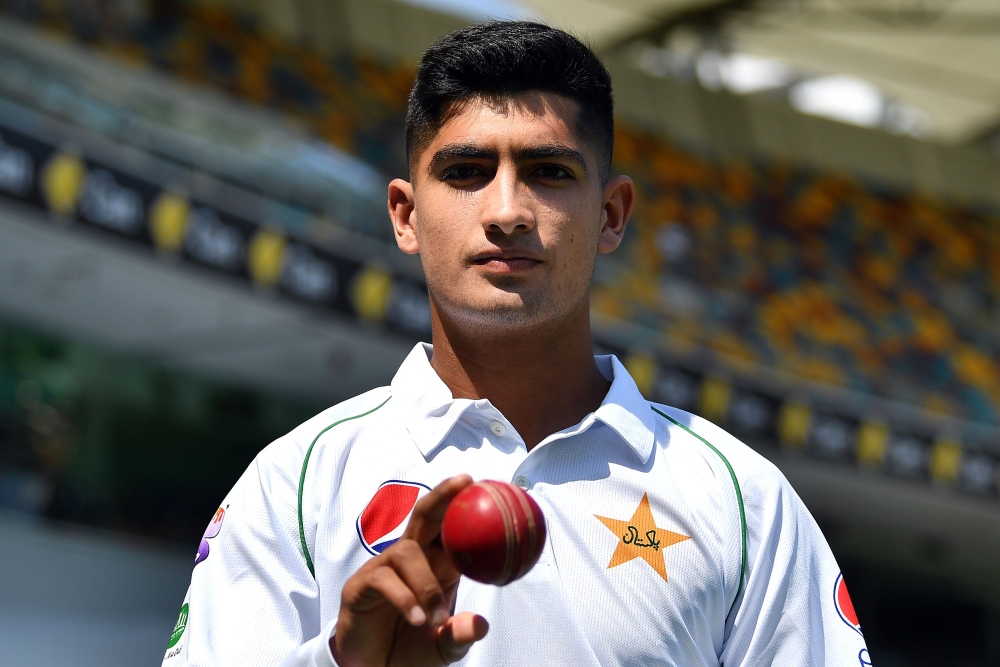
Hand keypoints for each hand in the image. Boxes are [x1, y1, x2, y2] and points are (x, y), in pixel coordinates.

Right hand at [331, 475, 488, 665]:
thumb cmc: (409, 648)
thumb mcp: (443, 646)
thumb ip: (459, 635)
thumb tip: (479, 625)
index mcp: (434, 565)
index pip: (448, 527)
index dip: (462, 505)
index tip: (480, 486)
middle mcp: (409, 559)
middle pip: (424, 517)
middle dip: (442, 496)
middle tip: (463, 483)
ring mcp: (383, 570)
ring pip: (407, 552)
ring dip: (427, 584)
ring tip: (436, 618)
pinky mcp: (359, 587)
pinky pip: (383, 579)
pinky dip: (404, 598)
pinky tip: (416, 618)